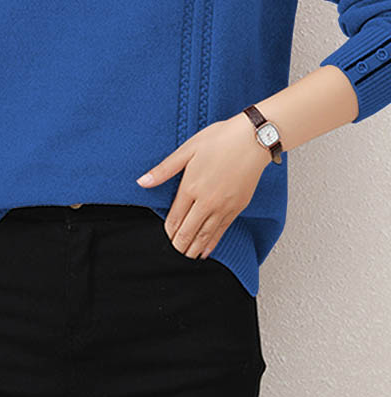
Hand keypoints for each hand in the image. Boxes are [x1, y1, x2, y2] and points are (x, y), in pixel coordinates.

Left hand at [135, 112, 270, 259]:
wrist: (253, 139)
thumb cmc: (220, 139)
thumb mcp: (187, 149)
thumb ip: (164, 169)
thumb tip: (142, 182)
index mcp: (191, 186)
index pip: (175, 218)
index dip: (168, 230)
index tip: (165, 236)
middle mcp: (206, 201)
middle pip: (188, 231)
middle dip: (179, 244)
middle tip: (174, 252)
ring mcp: (223, 206)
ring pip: (205, 235)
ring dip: (194, 248)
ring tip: (187, 257)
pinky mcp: (238, 207)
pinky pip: (222, 230)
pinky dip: (212, 243)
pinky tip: (207, 250)